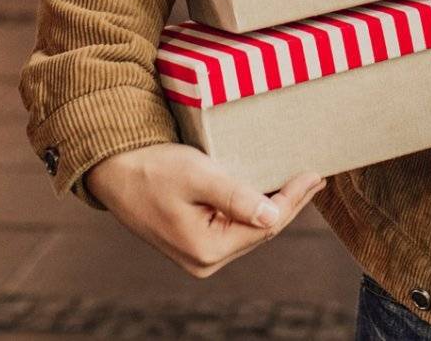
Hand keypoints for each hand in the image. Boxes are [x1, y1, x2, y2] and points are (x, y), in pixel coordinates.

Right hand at [86, 144, 323, 278]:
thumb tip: (272, 216)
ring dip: (273, 205)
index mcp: (207, 250)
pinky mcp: (195, 241)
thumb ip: (236, 196)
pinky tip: (269, 193)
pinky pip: (235, 226)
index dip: (293, 199)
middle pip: (260, 231)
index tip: (314, 174)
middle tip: (316, 177)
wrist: (114, 171)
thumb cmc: (153, 169)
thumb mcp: (197, 176)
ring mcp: (199, 254)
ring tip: (300, 183)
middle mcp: (205, 260)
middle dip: (289, 203)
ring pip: (249, 229)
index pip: (265, 225)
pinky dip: (254, 208)